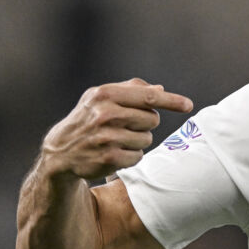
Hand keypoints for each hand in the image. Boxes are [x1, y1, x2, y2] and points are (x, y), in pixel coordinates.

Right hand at [40, 79, 192, 179]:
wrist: (60, 151)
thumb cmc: (87, 119)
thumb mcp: (101, 98)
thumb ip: (131, 90)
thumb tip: (161, 89)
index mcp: (105, 94)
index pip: (148, 97)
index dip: (171, 101)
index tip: (188, 105)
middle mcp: (105, 114)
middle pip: (152, 119)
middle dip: (144, 124)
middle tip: (125, 125)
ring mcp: (107, 138)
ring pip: (147, 139)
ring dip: (138, 141)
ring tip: (116, 139)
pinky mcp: (109, 159)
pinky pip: (138, 156)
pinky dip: (131, 156)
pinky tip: (114, 153)